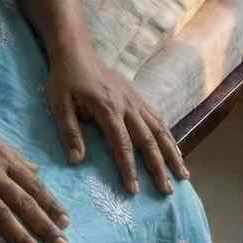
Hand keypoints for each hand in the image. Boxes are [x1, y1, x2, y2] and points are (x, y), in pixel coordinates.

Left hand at [46, 51, 189, 196]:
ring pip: (159, 130)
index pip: (122, 145)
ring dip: (172, 154)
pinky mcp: (137, 97)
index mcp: (108, 108)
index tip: (134, 191)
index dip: (129, 169)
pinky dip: (168, 137)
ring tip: (183, 175)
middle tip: (167, 191)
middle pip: (148, 140)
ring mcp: (135, 100)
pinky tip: (175, 151)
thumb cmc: (65, 79)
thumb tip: (76, 161)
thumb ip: (69, 132)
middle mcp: (127, 106)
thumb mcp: (59, 104)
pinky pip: (157, 119)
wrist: (76, 51)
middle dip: (159, 168)